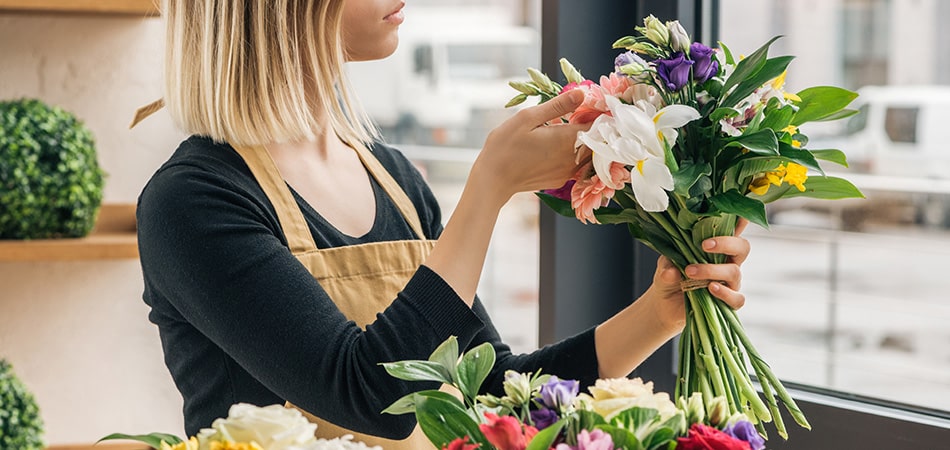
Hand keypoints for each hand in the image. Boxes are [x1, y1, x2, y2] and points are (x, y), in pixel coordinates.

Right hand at [470, 89, 590, 203]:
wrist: (493, 180)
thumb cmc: (505, 146)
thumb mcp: (528, 117)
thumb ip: (558, 105)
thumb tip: (582, 93)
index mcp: (567, 139)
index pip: (597, 124)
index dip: (597, 112)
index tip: (589, 104)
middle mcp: (573, 158)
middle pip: (596, 140)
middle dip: (592, 126)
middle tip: (578, 113)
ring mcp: (568, 172)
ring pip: (588, 153)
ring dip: (583, 140)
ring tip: (567, 128)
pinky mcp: (561, 180)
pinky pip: (577, 164)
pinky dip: (574, 153)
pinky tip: (557, 146)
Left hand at [646, 218, 750, 333]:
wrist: (665, 304)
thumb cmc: (669, 277)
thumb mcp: (664, 266)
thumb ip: (667, 265)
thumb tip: (672, 270)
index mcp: (715, 248)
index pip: (732, 230)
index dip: (739, 221)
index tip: (739, 213)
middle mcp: (726, 262)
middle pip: (742, 247)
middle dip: (727, 243)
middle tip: (704, 245)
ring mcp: (729, 282)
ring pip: (735, 272)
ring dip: (712, 270)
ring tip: (690, 272)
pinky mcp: (727, 301)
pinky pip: (737, 298)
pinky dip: (725, 293)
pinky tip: (710, 288)